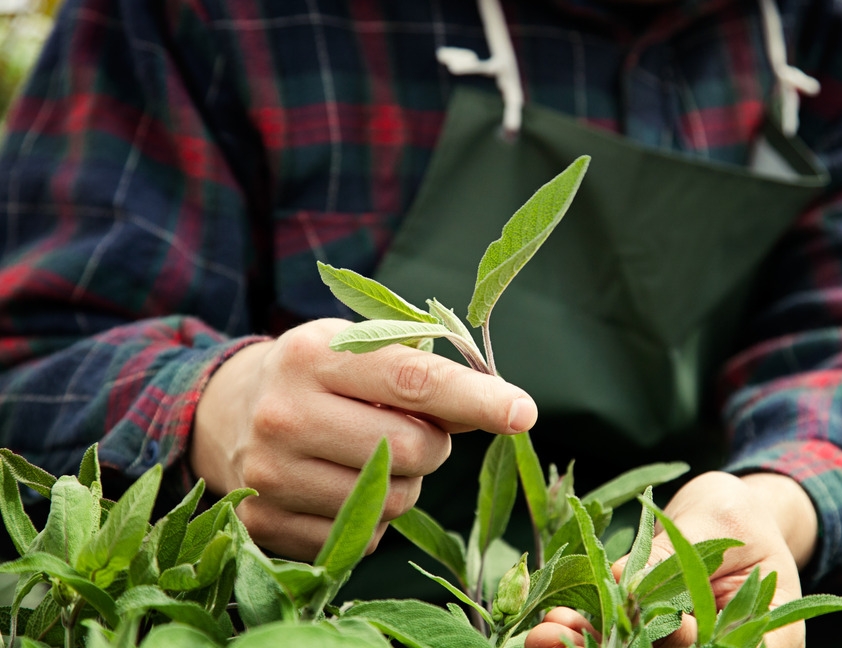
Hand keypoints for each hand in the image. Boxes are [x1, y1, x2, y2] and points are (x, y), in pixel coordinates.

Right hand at [190, 317, 536, 559]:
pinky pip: (365, 537)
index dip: (475, 398)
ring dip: (406, 482)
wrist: (223, 414)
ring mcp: (271, 475)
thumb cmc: (312, 375)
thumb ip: (420, 372)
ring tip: (369, 454)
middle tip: (411, 429)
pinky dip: (372, 515)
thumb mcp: (354, 349)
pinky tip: (340, 485)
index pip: (412, 380)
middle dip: (434, 444)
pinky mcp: (267, 523)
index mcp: (313, 356)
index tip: (523, 412)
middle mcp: (285, 415)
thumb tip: (495, 409)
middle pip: (414, 449)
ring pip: (396, 500)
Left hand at [526, 471, 817, 647]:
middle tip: (559, 637)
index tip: (648, 623)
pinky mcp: (654, 637)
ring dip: (589, 647)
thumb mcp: (714, 522)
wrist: (726, 517)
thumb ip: (673, 554)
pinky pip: (620, 639)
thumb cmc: (737, 513)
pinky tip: (552, 624)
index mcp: (768, 639)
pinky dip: (586, 633)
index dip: (681, 642)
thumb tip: (622, 579)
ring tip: (543, 634)